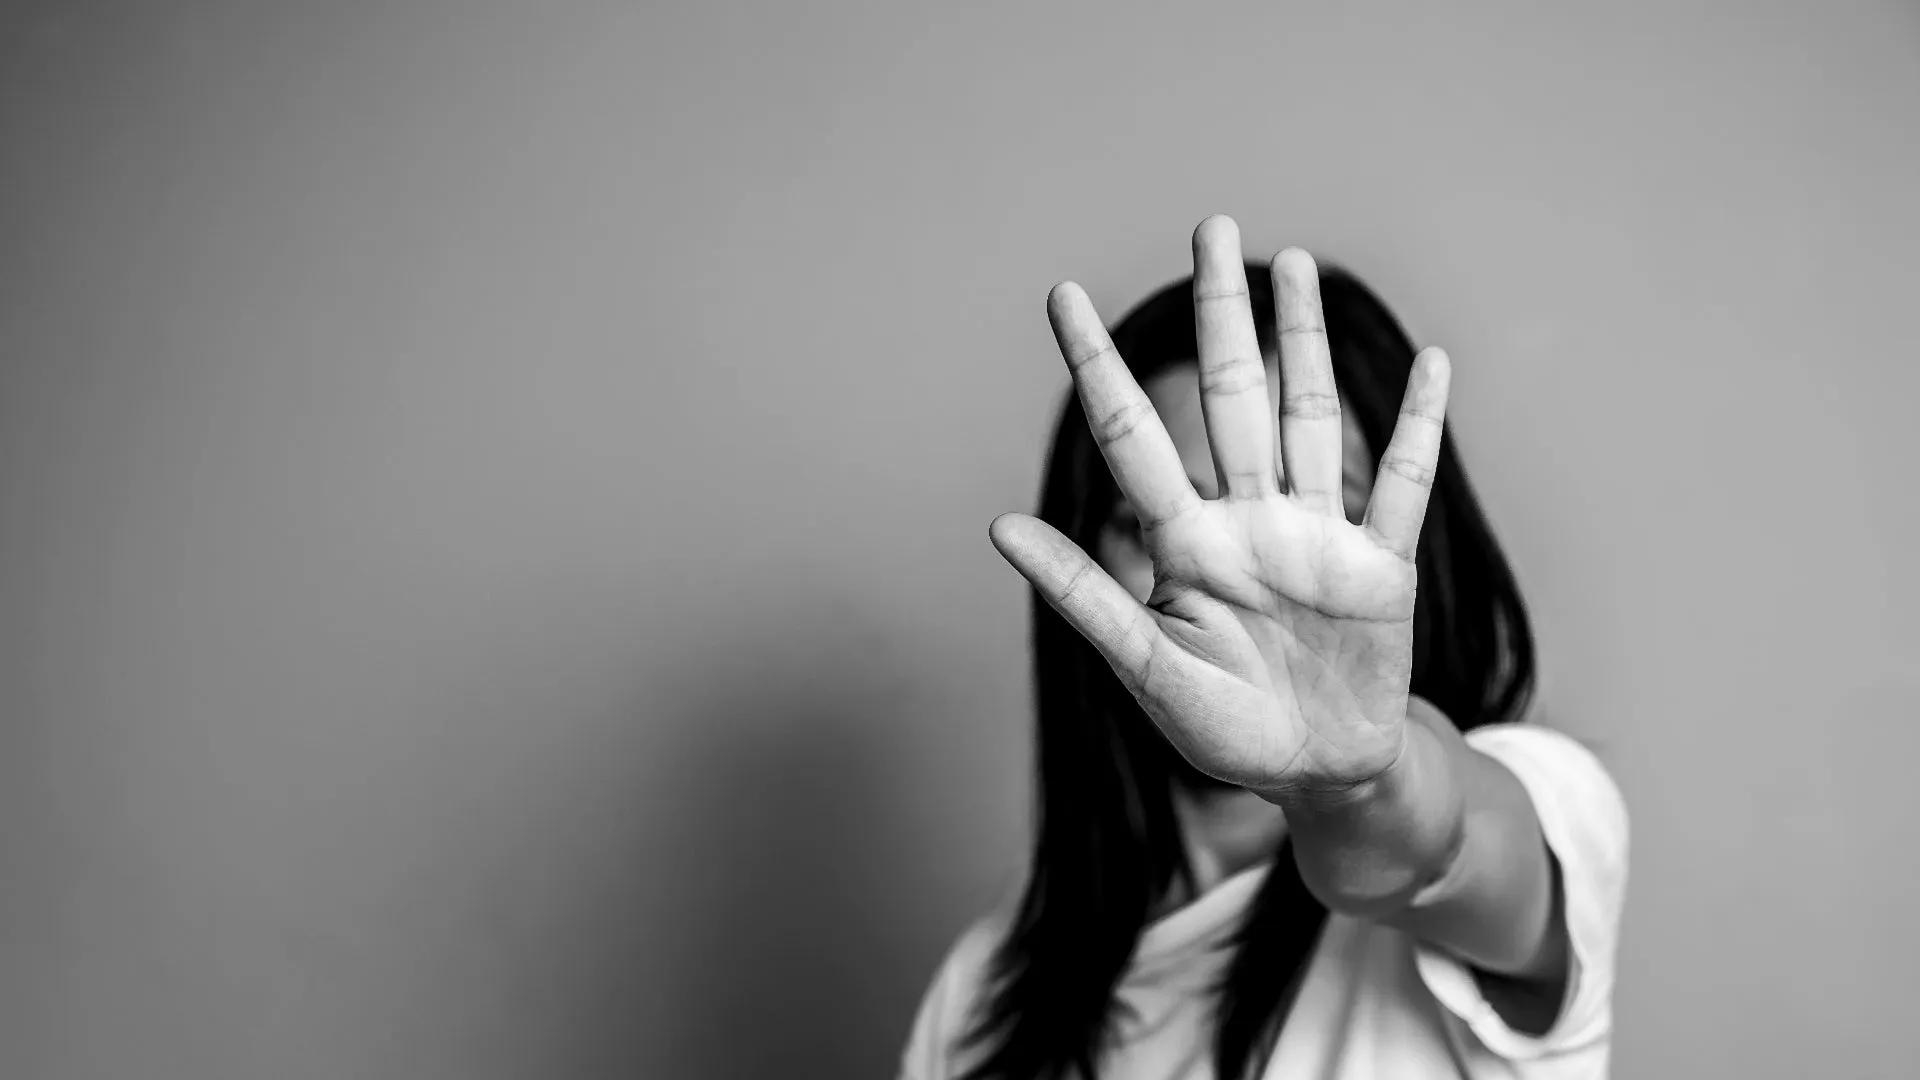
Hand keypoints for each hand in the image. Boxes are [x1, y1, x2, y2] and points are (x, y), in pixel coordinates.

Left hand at [989, 216, 1451, 800]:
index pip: (1133, 434)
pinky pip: (1402, 484)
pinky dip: (1418, 427)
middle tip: (1213, 226)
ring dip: (1306, 341)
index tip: (1062, 293)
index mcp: (1185, 545)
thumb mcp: (1147, 670)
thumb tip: (1000, 526)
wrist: (1317, 776)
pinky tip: (1433, 364)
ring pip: (1308, 416)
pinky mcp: (1381, 565)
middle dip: (1222, 315)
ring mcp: (1318, 535)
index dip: (1096, 365)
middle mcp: (1249, 520)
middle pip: (1232, 396)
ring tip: (1293, 263)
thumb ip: (1085, 597)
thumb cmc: (1224, 730)